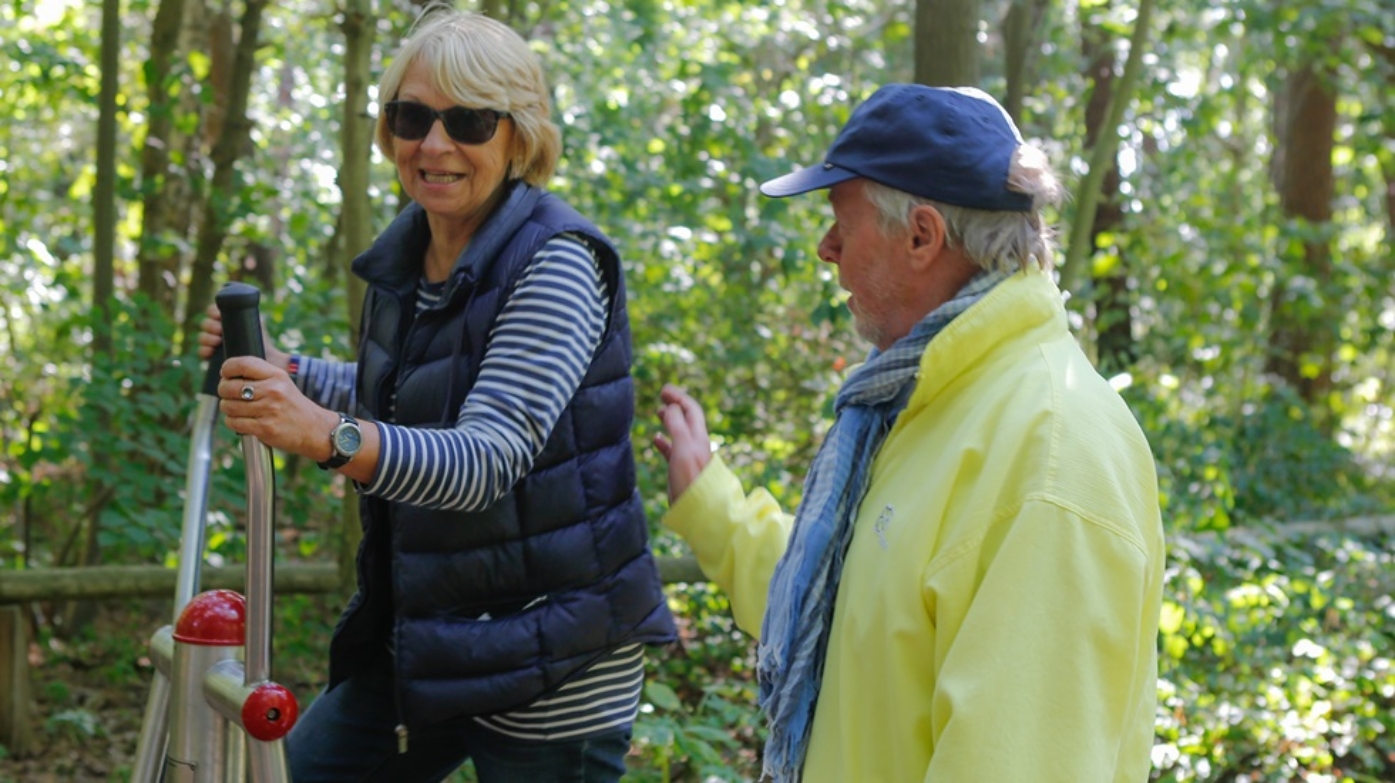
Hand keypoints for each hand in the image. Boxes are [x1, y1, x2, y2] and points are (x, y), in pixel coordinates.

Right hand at [198, 303, 289, 371]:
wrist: (265, 360)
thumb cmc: (262, 339)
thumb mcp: (258, 323)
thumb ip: (254, 312)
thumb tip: (252, 301)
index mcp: (225, 319)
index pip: (212, 311)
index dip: (212, 311)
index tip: (217, 315)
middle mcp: (217, 329)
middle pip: (205, 323)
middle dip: (210, 325)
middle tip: (219, 330)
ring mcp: (213, 343)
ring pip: (202, 337)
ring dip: (207, 338)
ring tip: (217, 341)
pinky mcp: (212, 357)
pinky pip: (202, 352)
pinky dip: (204, 351)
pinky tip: (209, 352)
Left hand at [218, 356, 336, 461]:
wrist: (315, 430)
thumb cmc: (294, 406)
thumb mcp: (283, 383)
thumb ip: (260, 376)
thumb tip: (228, 374)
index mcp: (276, 375)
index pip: (242, 364)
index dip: (227, 368)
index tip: (226, 374)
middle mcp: (273, 390)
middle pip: (229, 386)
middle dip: (223, 391)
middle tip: (228, 394)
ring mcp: (269, 410)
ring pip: (228, 406)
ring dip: (228, 409)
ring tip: (237, 409)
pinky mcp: (265, 428)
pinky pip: (234, 422)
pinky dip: (233, 422)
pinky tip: (241, 421)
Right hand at [654, 384, 711, 502]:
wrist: (701, 512)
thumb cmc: (692, 481)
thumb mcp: (683, 448)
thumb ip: (677, 426)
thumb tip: (672, 406)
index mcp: (699, 437)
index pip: (691, 409)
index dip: (679, 396)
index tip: (664, 389)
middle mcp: (697, 445)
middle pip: (687, 418)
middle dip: (676, 405)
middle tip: (662, 396)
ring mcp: (691, 458)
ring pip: (680, 433)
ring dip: (670, 420)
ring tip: (659, 412)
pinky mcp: (684, 471)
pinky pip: (674, 450)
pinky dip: (665, 441)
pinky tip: (656, 440)